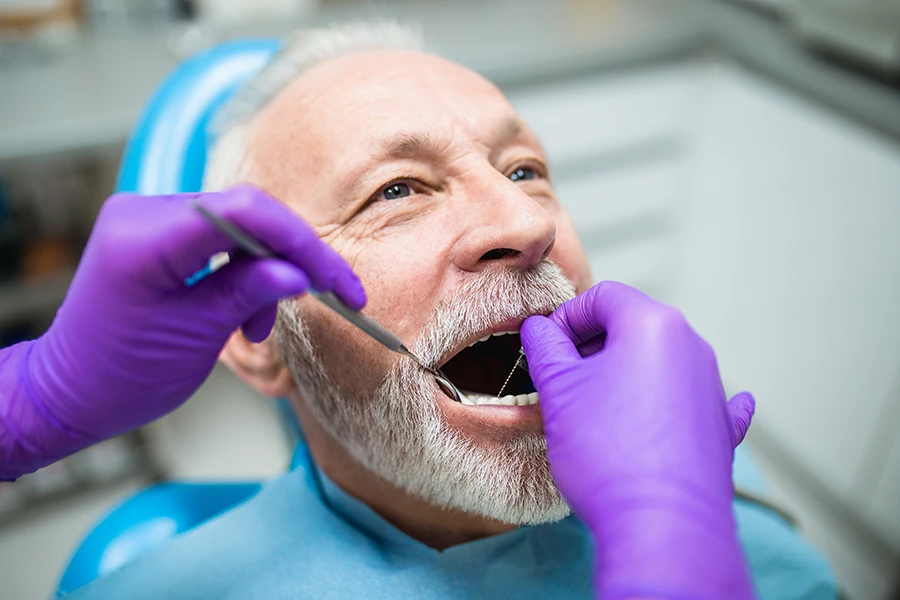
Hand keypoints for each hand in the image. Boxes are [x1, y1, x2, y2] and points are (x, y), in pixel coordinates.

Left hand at [6, 185, 363, 473]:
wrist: (70, 391)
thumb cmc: (121, 375)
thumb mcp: (197, 338)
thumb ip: (248, 294)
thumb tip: (299, 274)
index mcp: (145, 239)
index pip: (246, 213)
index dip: (302, 243)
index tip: (337, 282)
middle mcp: (143, 214)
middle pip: (247, 214)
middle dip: (293, 257)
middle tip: (332, 294)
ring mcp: (147, 219)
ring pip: (238, 227)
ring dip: (267, 272)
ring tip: (261, 328)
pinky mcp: (155, 234)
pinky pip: (218, 239)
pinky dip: (243, 272)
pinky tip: (246, 314)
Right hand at [521, 281, 754, 599]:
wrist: (660, 524)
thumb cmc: (609, 454)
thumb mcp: (558, 391)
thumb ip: (544, 348)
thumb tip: (538, 329)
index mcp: (653, 325)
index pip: (602, 296)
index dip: (566, 316)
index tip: (547, 346)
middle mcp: (691, 347)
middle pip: (633, 325)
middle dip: (592, 345)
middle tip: (561, 377)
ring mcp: (711, 387)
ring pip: (658, 361)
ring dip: (622, 373)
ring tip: (592, 408)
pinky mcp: (720, 427)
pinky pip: (695, 398)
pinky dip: (672, 398)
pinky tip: (664, 411)